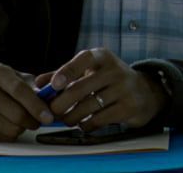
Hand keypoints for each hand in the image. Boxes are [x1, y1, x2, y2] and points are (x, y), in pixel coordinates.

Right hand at [0, 63, 52, 141]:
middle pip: (17, 114)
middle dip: (34, 121)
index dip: (37, 105)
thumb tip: (56, 98)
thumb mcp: (16, 77)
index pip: (20, 90)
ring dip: (23, 128)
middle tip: (41, 121)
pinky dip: (11, 134)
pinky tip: (10, 124)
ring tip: (24, 120)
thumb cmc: (1, 84)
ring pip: (11, 128)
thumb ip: (35, 85)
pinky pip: (1, 137)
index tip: (49, 116)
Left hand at [42, 49, 165, 131]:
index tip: (54, 85)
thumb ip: (64, 75)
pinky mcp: (128, 107)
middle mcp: (115, 70)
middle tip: (51, 112)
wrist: (144, 91)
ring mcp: (124, 89)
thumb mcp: (90, 71)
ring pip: (86, 108)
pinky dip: (85, 125)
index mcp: (103, 57)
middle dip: (59, 104)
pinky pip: (97, 120)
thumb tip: (38, 84)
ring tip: (67, 119)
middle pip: (79, 89)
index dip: (67, 71)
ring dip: (70, 118)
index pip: (84, 60)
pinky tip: (84, 122)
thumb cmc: (108, 80)